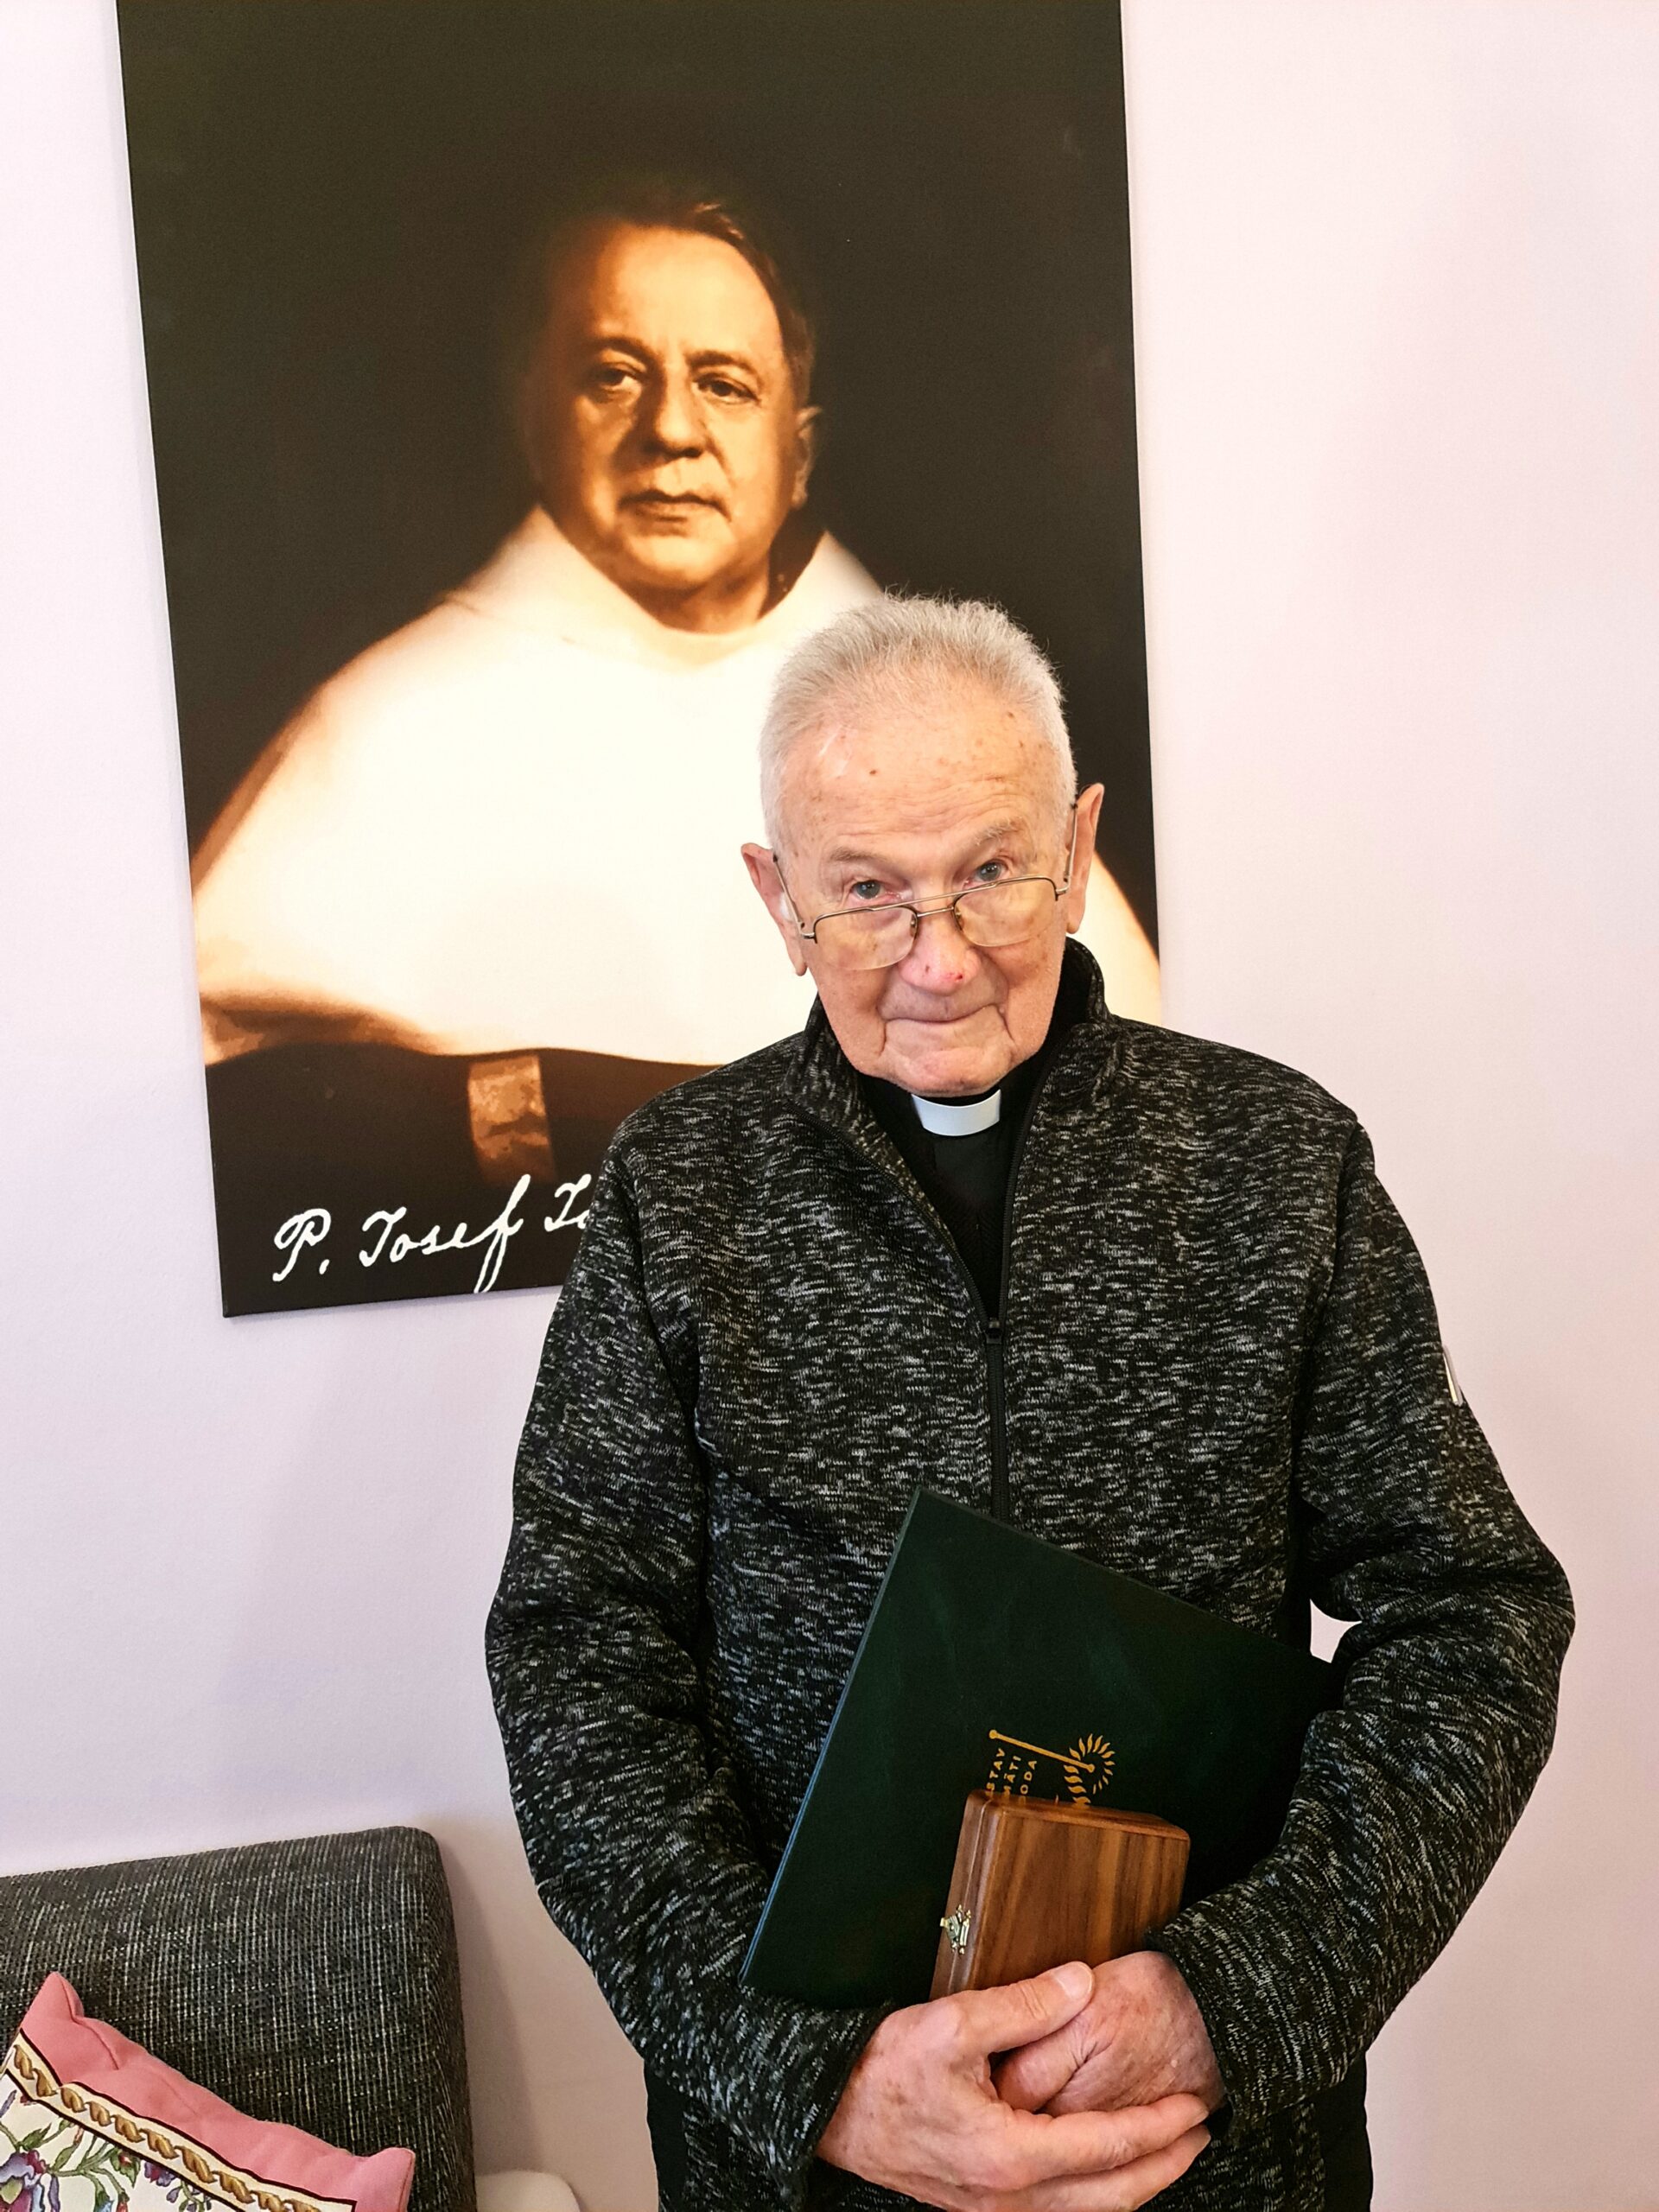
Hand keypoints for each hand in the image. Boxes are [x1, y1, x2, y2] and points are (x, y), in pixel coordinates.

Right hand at [816, 1960, 1209, 2209]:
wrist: (829, 2113)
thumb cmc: (883, 2070)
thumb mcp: (951, 2023)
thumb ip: (1023, 2005)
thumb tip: (1082, 1983)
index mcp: (1011, 2156)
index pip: (1107, 2147)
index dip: (1158, 2127)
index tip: (1194, 2105)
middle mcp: (1011, 2198)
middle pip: (1111, 2196)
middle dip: (1163, 2165)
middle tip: (1203, 2133)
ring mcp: (996, 2209)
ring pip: (1087, 2210)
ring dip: (1136, 2183)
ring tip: (1169, 2150)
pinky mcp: (983, 2205)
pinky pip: (1060, 2208)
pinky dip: (1098, 2191)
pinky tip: (1105, 2167)